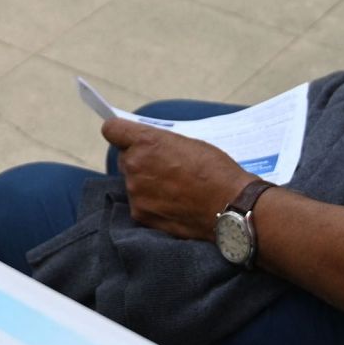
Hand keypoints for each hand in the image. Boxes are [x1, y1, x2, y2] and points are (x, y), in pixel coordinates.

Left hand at [101, 120, 253, 242]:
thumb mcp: (188, 143)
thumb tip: (145, 147)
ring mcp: (136, 192)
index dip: (120, 132)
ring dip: (147, 185)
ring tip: (175, 190)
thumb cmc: (215, 171)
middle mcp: (135, 165)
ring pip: (133, 183)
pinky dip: (152, 204)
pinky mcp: (141, 215)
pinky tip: (174, 205)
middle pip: (125, 158)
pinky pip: (140, 204)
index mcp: (146, 142)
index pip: (112, 129)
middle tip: (165, 168)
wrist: (231, 206)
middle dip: (140, 161)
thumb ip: (159, 144)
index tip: (126, 137)